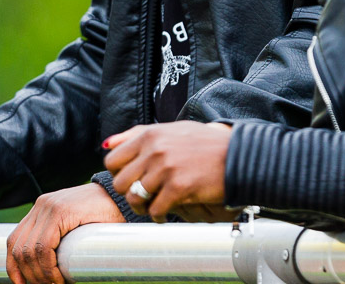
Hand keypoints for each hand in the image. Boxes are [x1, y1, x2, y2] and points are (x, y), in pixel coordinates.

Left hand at [6, 183, 123, 283]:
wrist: (120, 199)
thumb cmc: (100, 217)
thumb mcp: (71, 226)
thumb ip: (56, 236)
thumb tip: (43, 267)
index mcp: (40, 209)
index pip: (15, 240)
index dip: (14, 266)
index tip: (21, 283)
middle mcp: (41, 205)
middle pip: (19, 248)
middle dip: (29, 275)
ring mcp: (49, 206)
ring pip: (30, 250)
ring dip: (39, 275)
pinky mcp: (61, 210)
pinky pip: (44, 246)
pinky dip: (48, 268)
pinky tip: (58, 278)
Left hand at [105, 121, 231, 221]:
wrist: (237, 156)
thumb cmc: (204, 144)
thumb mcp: (171, 130)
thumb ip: (138, 134)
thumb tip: (107, 144)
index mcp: (150, 135)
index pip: (112, 160)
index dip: (119, 174)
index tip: (132, 179)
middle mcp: (154, 150)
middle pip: (119, 182)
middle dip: (129, 193)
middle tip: (144, 196)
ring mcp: (166, 169)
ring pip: (134, 198)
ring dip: (141, 208)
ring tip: (154, 206)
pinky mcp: (179, 187)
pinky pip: (155, 210)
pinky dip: (158, 216)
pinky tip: (167, 212)